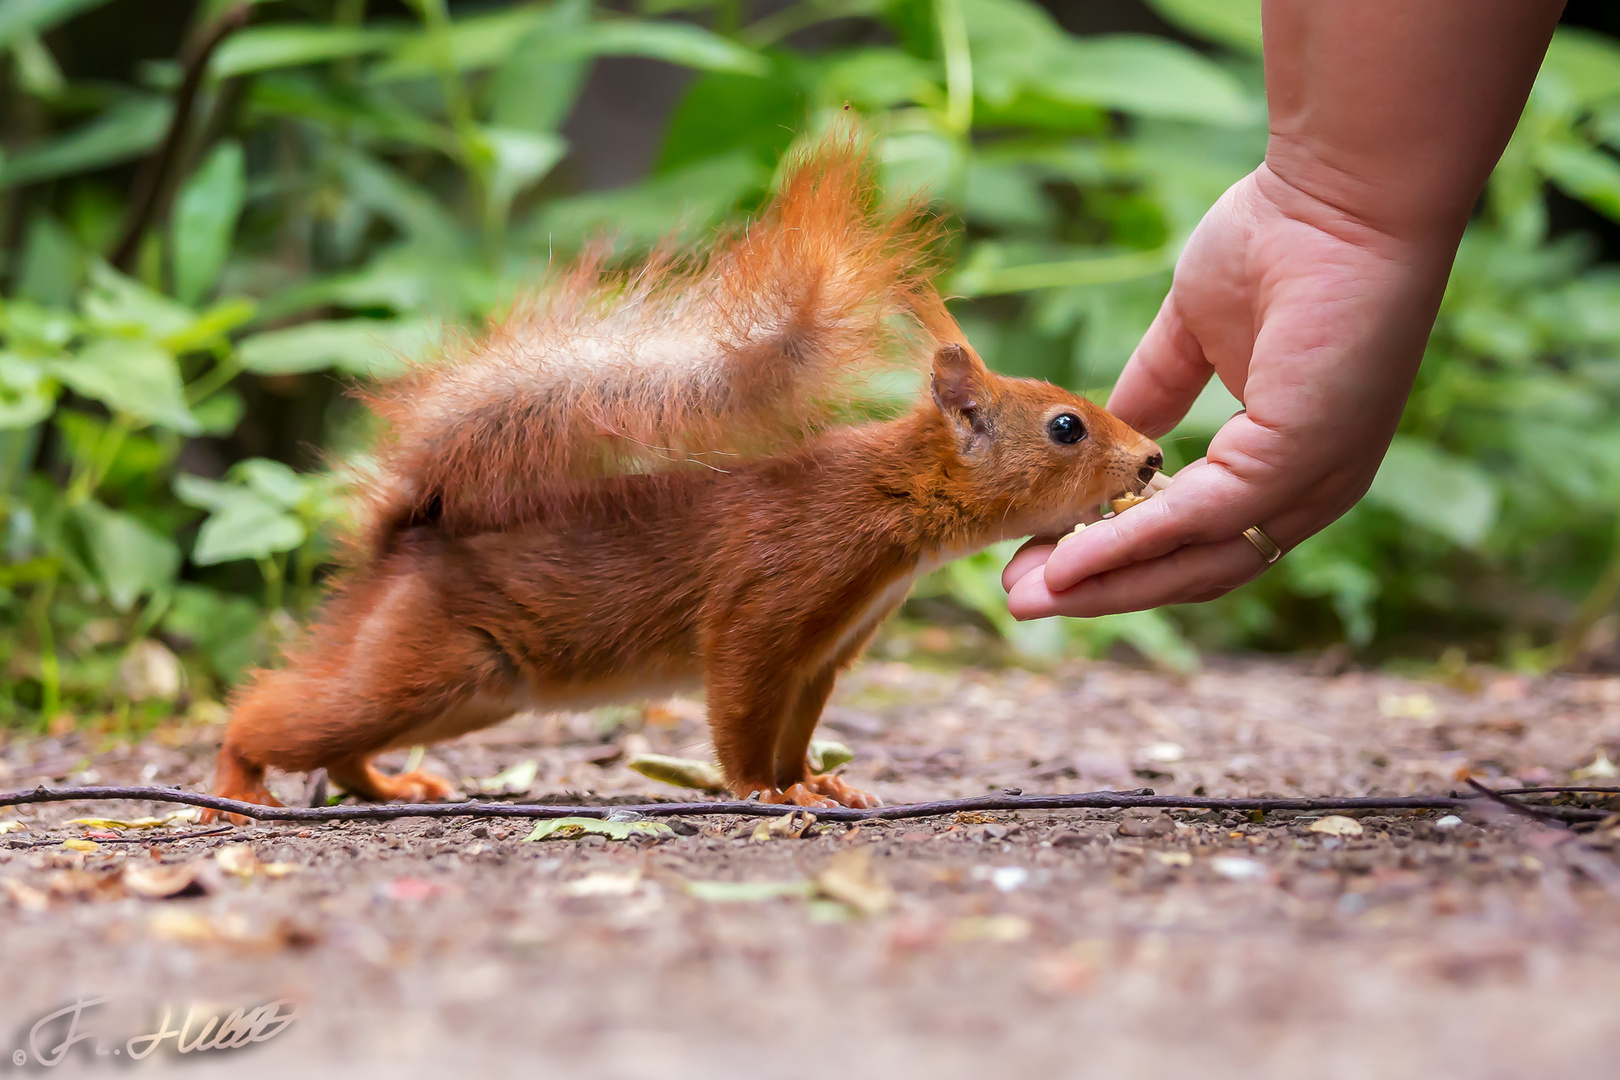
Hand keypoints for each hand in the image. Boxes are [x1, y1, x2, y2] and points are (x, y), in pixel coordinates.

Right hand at [1003, 163, 1459, 618]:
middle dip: (1103, 590)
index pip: (1202, 536)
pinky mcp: (1299, 459)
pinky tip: (1069, 561)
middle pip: (1194, 569)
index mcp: (1290, 460)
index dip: (1124, 557)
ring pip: (1196, 561)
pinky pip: (1200, 519)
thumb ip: (1152, 393)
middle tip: (1022, 598)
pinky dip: (1130, 545)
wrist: (1341, 188)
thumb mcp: (1194, 335)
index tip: (1047, 561)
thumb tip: (1104, 435)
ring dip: (1106, 583)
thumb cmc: (1285, 240)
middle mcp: (1309, 488)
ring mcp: (1312, 480)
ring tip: (1029, 594)